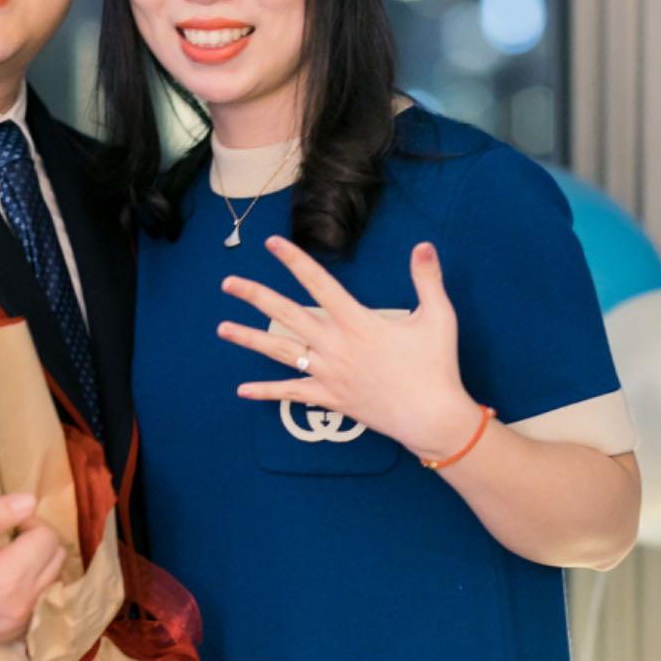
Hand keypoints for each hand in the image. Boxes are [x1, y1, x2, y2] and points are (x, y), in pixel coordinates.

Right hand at [0, 493, 67, 644]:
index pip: (48, 538)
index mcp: (6, 579)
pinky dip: (32, 587)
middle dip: (37, 541)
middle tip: (5, 537)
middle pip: (57, 560)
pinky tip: (5, 580)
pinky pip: (40, 604)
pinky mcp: (10, 635)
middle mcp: (19, 607)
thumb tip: (32, 501)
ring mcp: (16, 626)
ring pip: (54, 582)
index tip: (3, 522)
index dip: (28, 521)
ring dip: (37, 563)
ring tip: (5, 556)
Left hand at [219, 235, 482, 459]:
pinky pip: (291, 393)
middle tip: (228, 283)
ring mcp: (328, 373)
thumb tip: (423, 245)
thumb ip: (427, 279)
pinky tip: (242, 390)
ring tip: (222, 329)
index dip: (294, 261)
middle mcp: (335, 345)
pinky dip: (267, 391)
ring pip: (280, 352)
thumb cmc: (435, 366)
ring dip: (249, 339)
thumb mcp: (438, 316)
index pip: (319, 283)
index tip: (272, 244)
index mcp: (357, 322)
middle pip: (287, 315)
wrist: (430, 416)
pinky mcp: (328, 398)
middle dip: (255, 296)